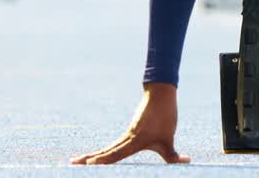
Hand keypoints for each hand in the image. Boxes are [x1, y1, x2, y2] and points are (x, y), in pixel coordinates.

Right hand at [71, 82, 190, 164]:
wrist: (160, 94)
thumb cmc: (165, 116)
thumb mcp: (169, 139)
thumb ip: (174, 156)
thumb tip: (186, 162)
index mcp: (135, 140)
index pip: (116, 153)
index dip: (104, 159)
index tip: (90, 163)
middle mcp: (127, 138)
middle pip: (105, 151)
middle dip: (89, 159)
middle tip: (72, 163)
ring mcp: (126, 135)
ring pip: (106, 148)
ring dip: (91, 155)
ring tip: (76, 161)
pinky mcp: (128, 133)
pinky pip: (112, 146)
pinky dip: (100, 152)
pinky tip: (94, 157)